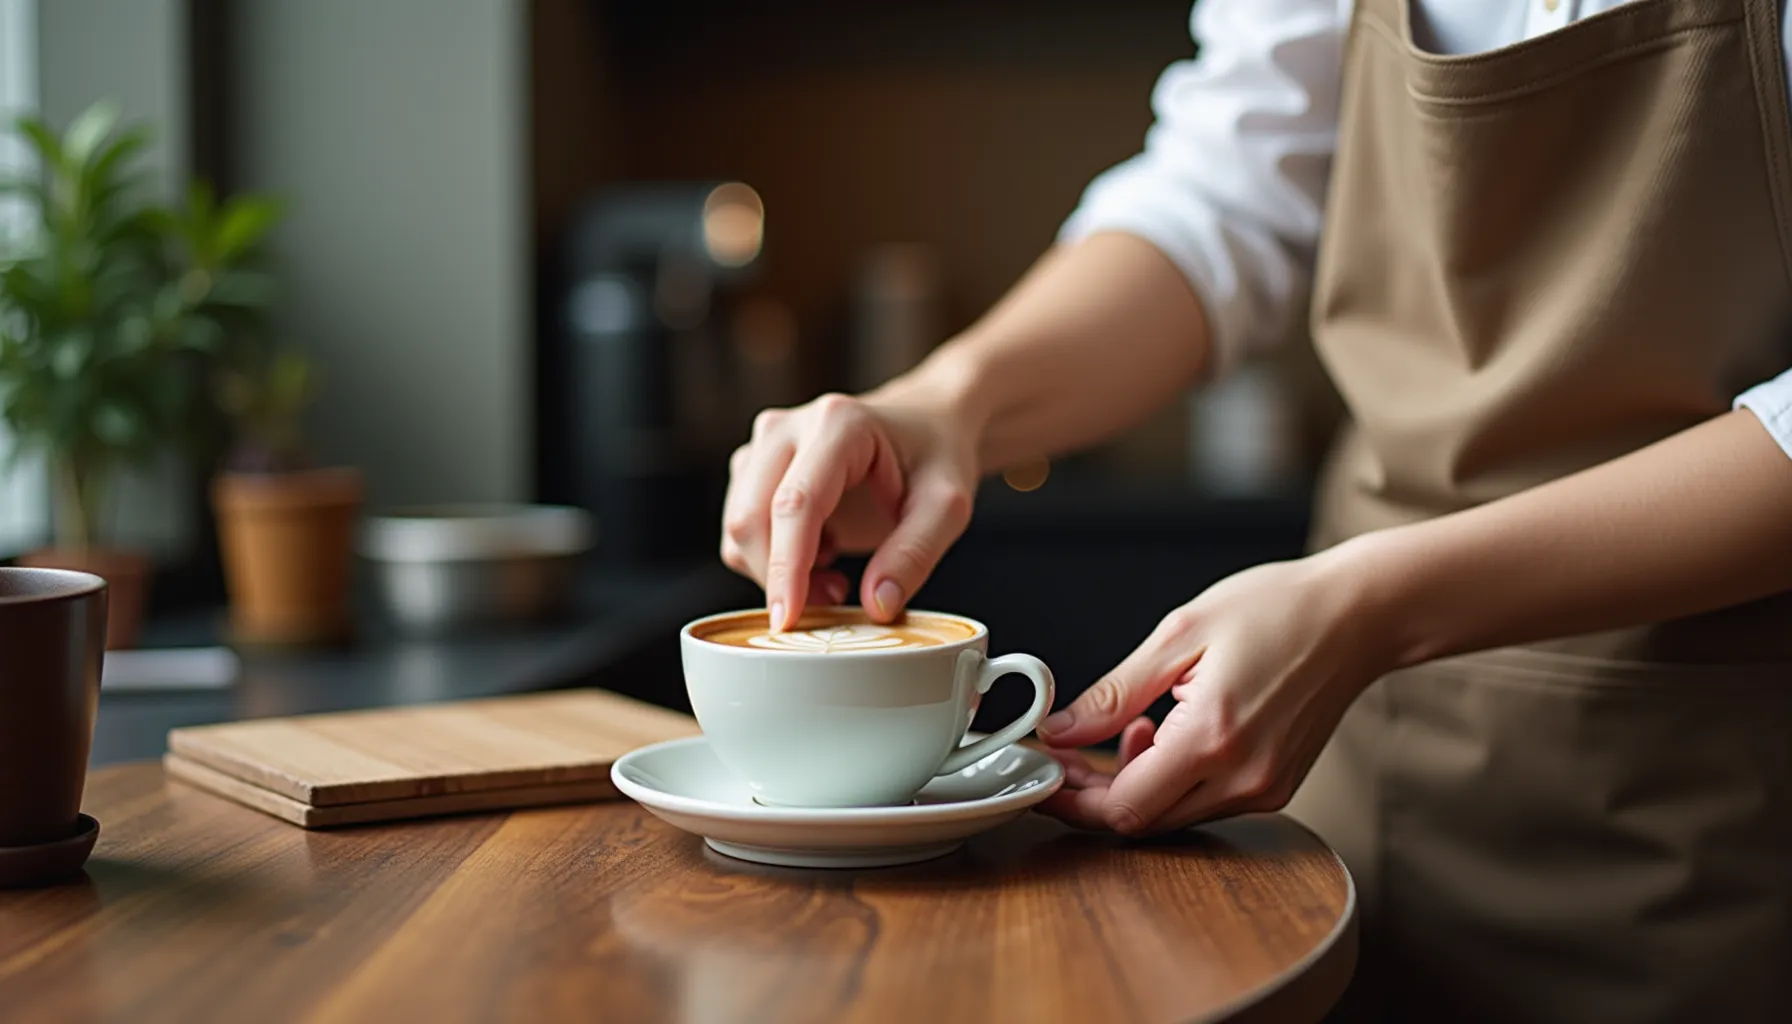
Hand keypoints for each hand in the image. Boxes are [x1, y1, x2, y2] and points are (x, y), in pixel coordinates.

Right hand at [720, 390, 980, 629]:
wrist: (926, 424)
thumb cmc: (937, 457)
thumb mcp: (948, 507)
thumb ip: (914, 554)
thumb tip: (876, 606)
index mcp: (838, 425)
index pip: (795, 504)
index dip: (786, 567)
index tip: (789, 620)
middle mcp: (787, 428)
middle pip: (751, 518)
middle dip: (782, 577)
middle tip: (840, 595)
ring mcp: (764, 446)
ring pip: (740, 529)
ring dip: (778, 571)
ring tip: (836, 576)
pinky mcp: (754, 469)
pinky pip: (742, 531)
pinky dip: (773, 561)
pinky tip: (820, 555)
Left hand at [1035, 544, 1391, 834]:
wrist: (1357, 615)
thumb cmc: (1277, 609)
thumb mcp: (1179, 634)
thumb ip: (1114, 693)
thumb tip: (1062, 731)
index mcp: (1214, 738)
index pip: (1124, 808)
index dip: (1074, 797)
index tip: (1047, 771)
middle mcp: (1244, 778)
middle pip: (1144, 822)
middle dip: (1096, 793)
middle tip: (1071, 752)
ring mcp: (1265, 788)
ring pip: (1173, 816)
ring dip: (1136, 784)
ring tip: (1134, 725)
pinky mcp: (1277, 787)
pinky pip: (1205, 803)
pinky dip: (1173, 780)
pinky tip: (1170, 733)